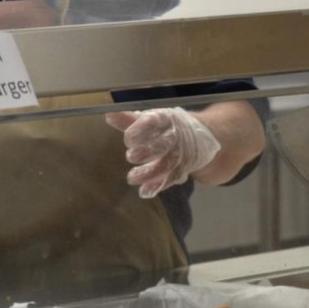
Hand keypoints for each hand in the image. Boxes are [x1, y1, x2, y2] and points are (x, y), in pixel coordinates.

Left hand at [105, 107, 220, 197]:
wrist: (200, 137)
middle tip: (130, 156)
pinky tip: (145, 192)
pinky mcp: (181, 170)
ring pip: (166, 165)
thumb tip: (109, 115)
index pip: (154, 122)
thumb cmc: (167, 127)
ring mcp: (180, 155)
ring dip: (148, 173)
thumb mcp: (151, 118)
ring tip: (131, 178)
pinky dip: (157, 186)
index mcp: (165, 120)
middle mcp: (174, 137)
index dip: (141, 130)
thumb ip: (129, 119)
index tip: (129, 137)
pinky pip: (170, 179)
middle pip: (162, 145)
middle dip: (146, 152)